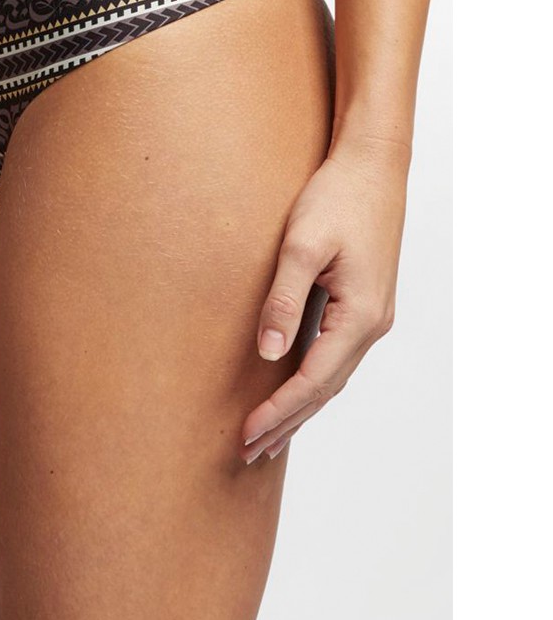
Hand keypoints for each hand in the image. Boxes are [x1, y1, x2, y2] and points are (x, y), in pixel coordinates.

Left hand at [241, 134, 410, 463]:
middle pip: (325, 389)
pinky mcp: (363, 304)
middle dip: (287, 423)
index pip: (313, 381)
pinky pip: (336, 356)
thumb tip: (268, 353)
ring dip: (300, 408)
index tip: (246, 434)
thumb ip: (284, 300)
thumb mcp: (301, 246)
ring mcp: (371, 316)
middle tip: (249, 453)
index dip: (278, 411)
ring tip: (268, 437)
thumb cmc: (336, 199)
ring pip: (333, 377)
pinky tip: (295, 390)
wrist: (372, 167)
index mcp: (360, 316)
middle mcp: (371, 324)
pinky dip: (313, 382)